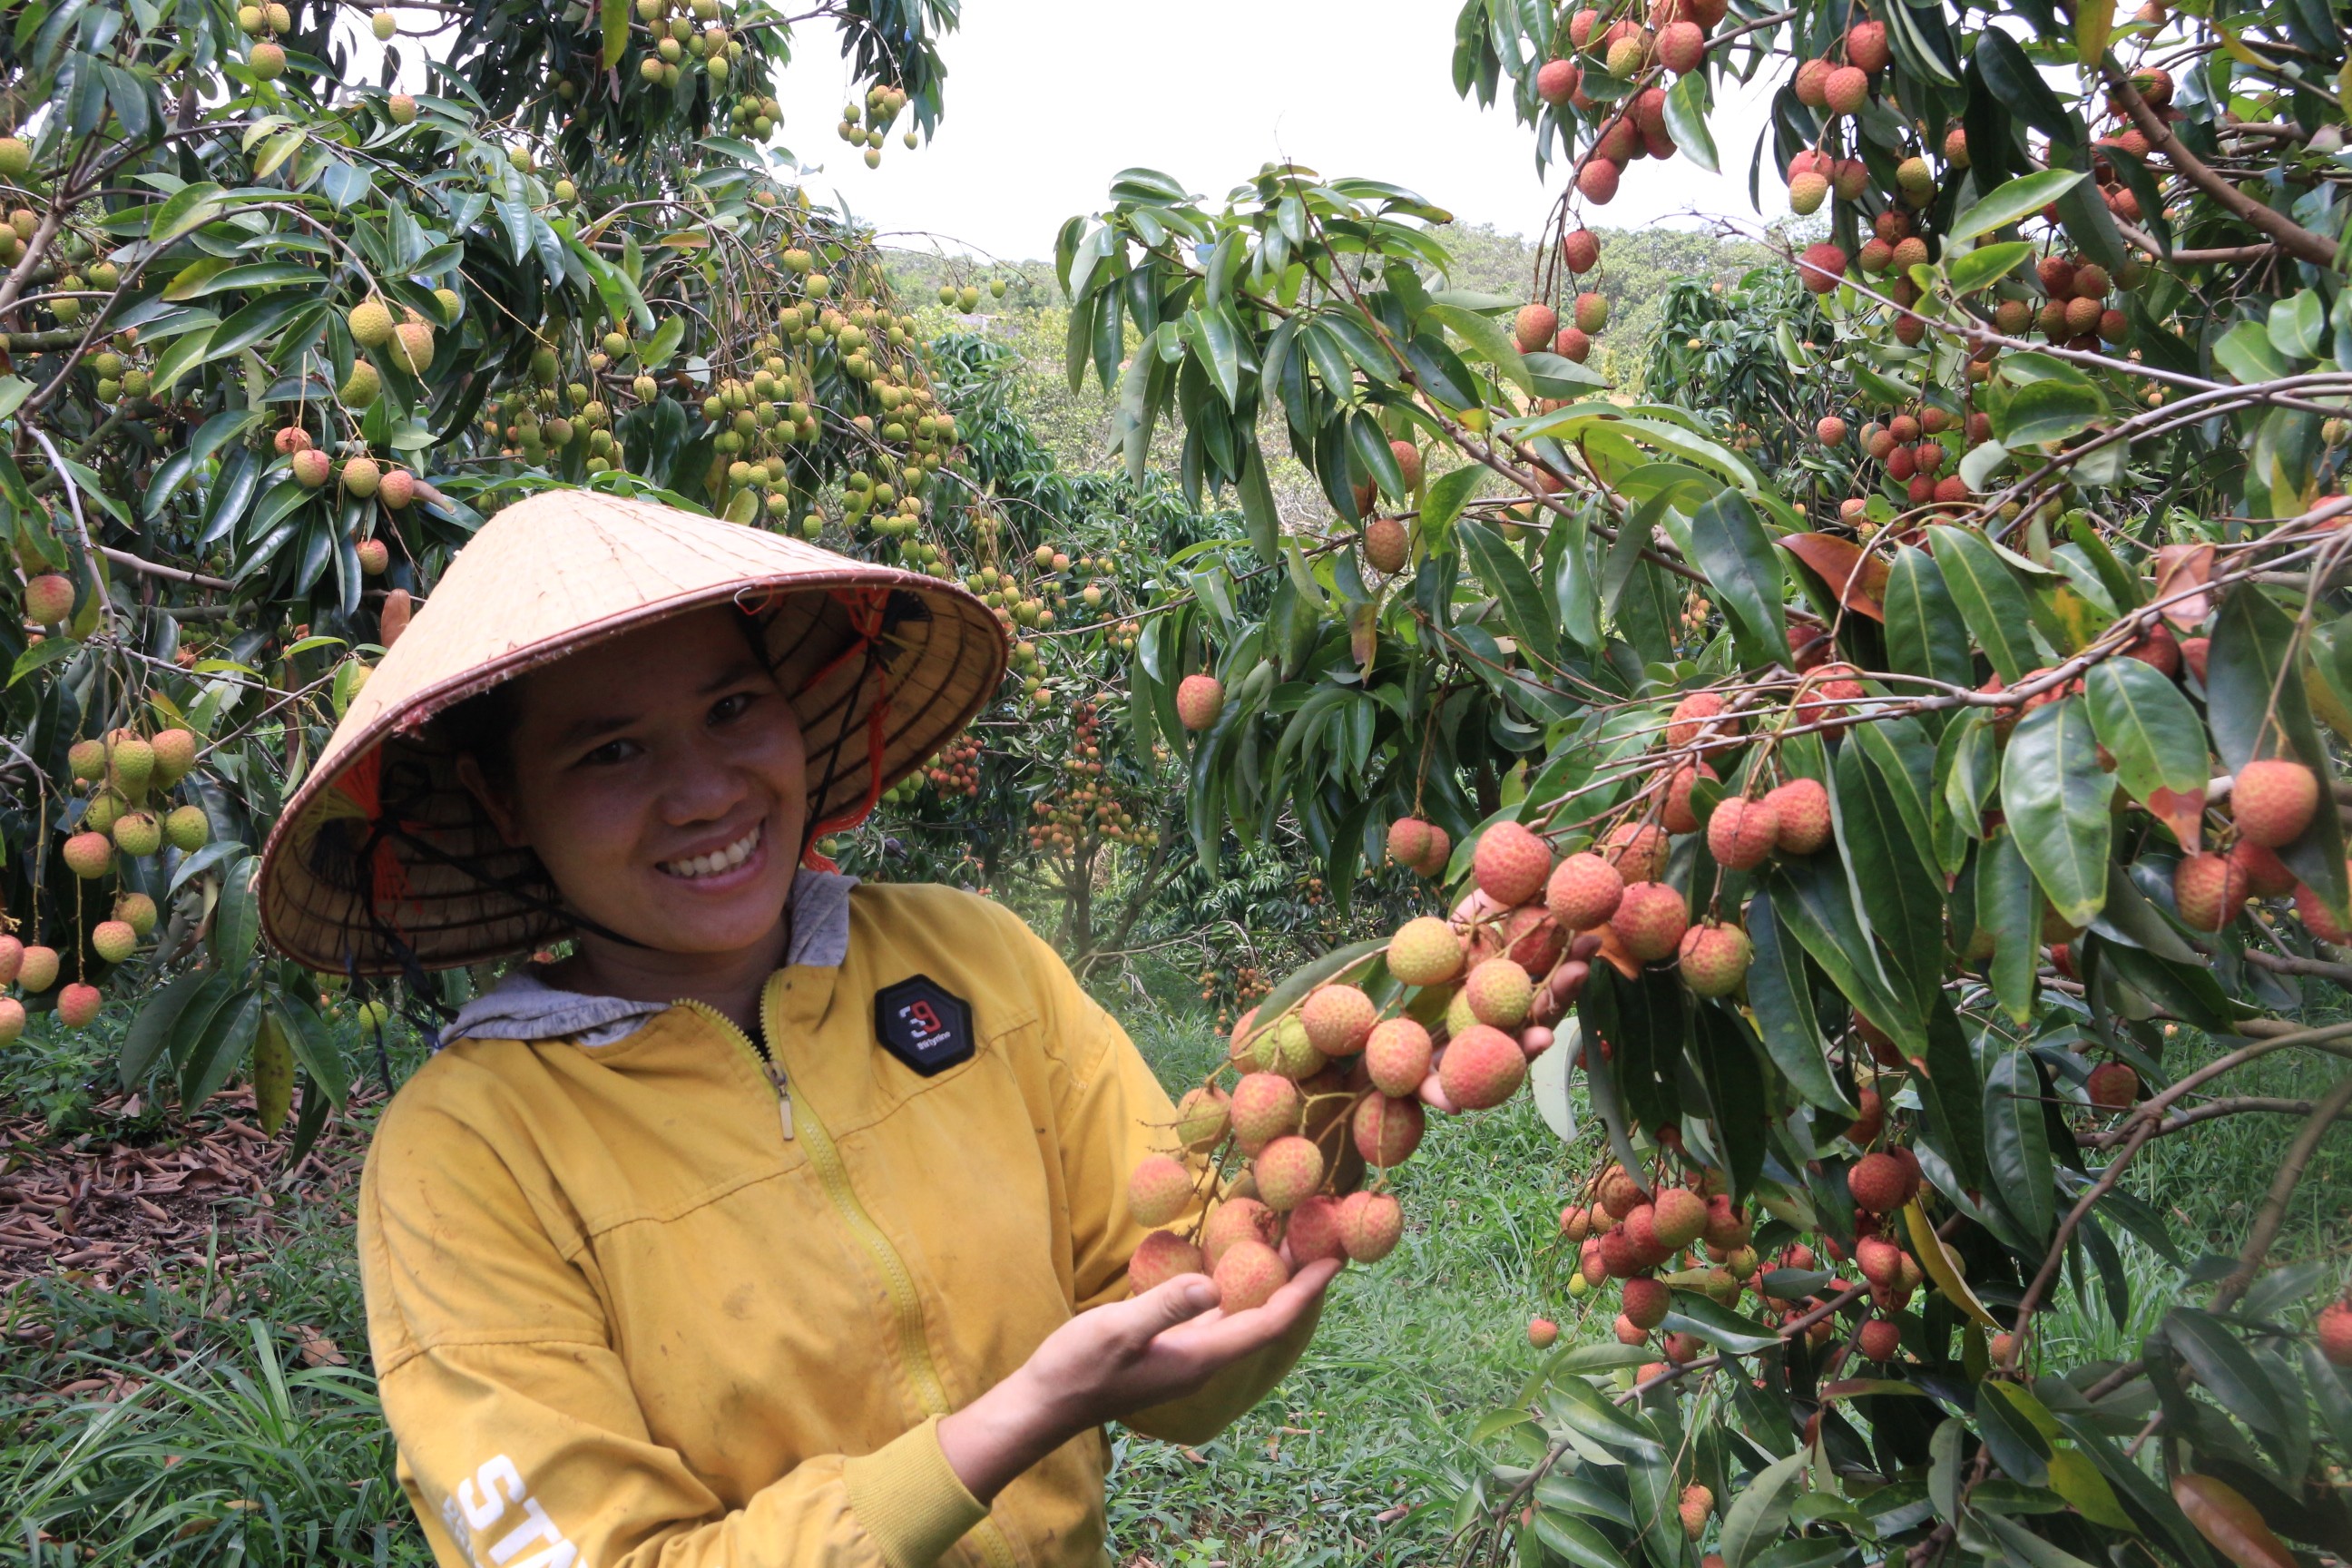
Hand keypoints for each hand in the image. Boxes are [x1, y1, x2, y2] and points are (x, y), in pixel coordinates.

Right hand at [936, 1260, 1339, 1502]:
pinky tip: (1228, 1260)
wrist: (1044, 1403)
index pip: (1269, 1321)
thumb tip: (1211, 1284)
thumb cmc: (1077, 1368)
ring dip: (1265, 1278)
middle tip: (1319, 1236)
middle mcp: (1203, 1357)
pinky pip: (1213, 1312)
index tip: (1335, 1259)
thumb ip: (1164, 1306)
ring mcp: (1186, 1355)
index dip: (1305, 1290)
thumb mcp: (1117, 1331)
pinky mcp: (1167, 1347)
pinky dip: (1230, 1284)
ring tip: (1285, 1239)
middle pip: (1263, 1315)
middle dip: (1294, 1279)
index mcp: (1200, 1356)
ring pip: (1239, 1312)